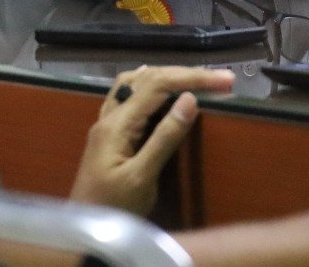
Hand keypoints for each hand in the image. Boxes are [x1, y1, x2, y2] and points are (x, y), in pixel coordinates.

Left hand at [68, 66, 233, 215]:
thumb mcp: (141, 178)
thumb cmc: (112, 209)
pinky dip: (151, 86)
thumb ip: (164, 138)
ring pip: (136, 83)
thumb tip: (190, 99)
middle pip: (147, 78)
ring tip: (196, 77)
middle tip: (221, 79)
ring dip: (167, 75)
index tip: (225, 81)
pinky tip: (160, 89)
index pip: (157, 84)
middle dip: (185, 73)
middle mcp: (110, 116)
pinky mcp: (110, 135)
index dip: (192, 77)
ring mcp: (107, 124)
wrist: (83, 234)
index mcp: (117, 123)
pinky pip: (129, 97)